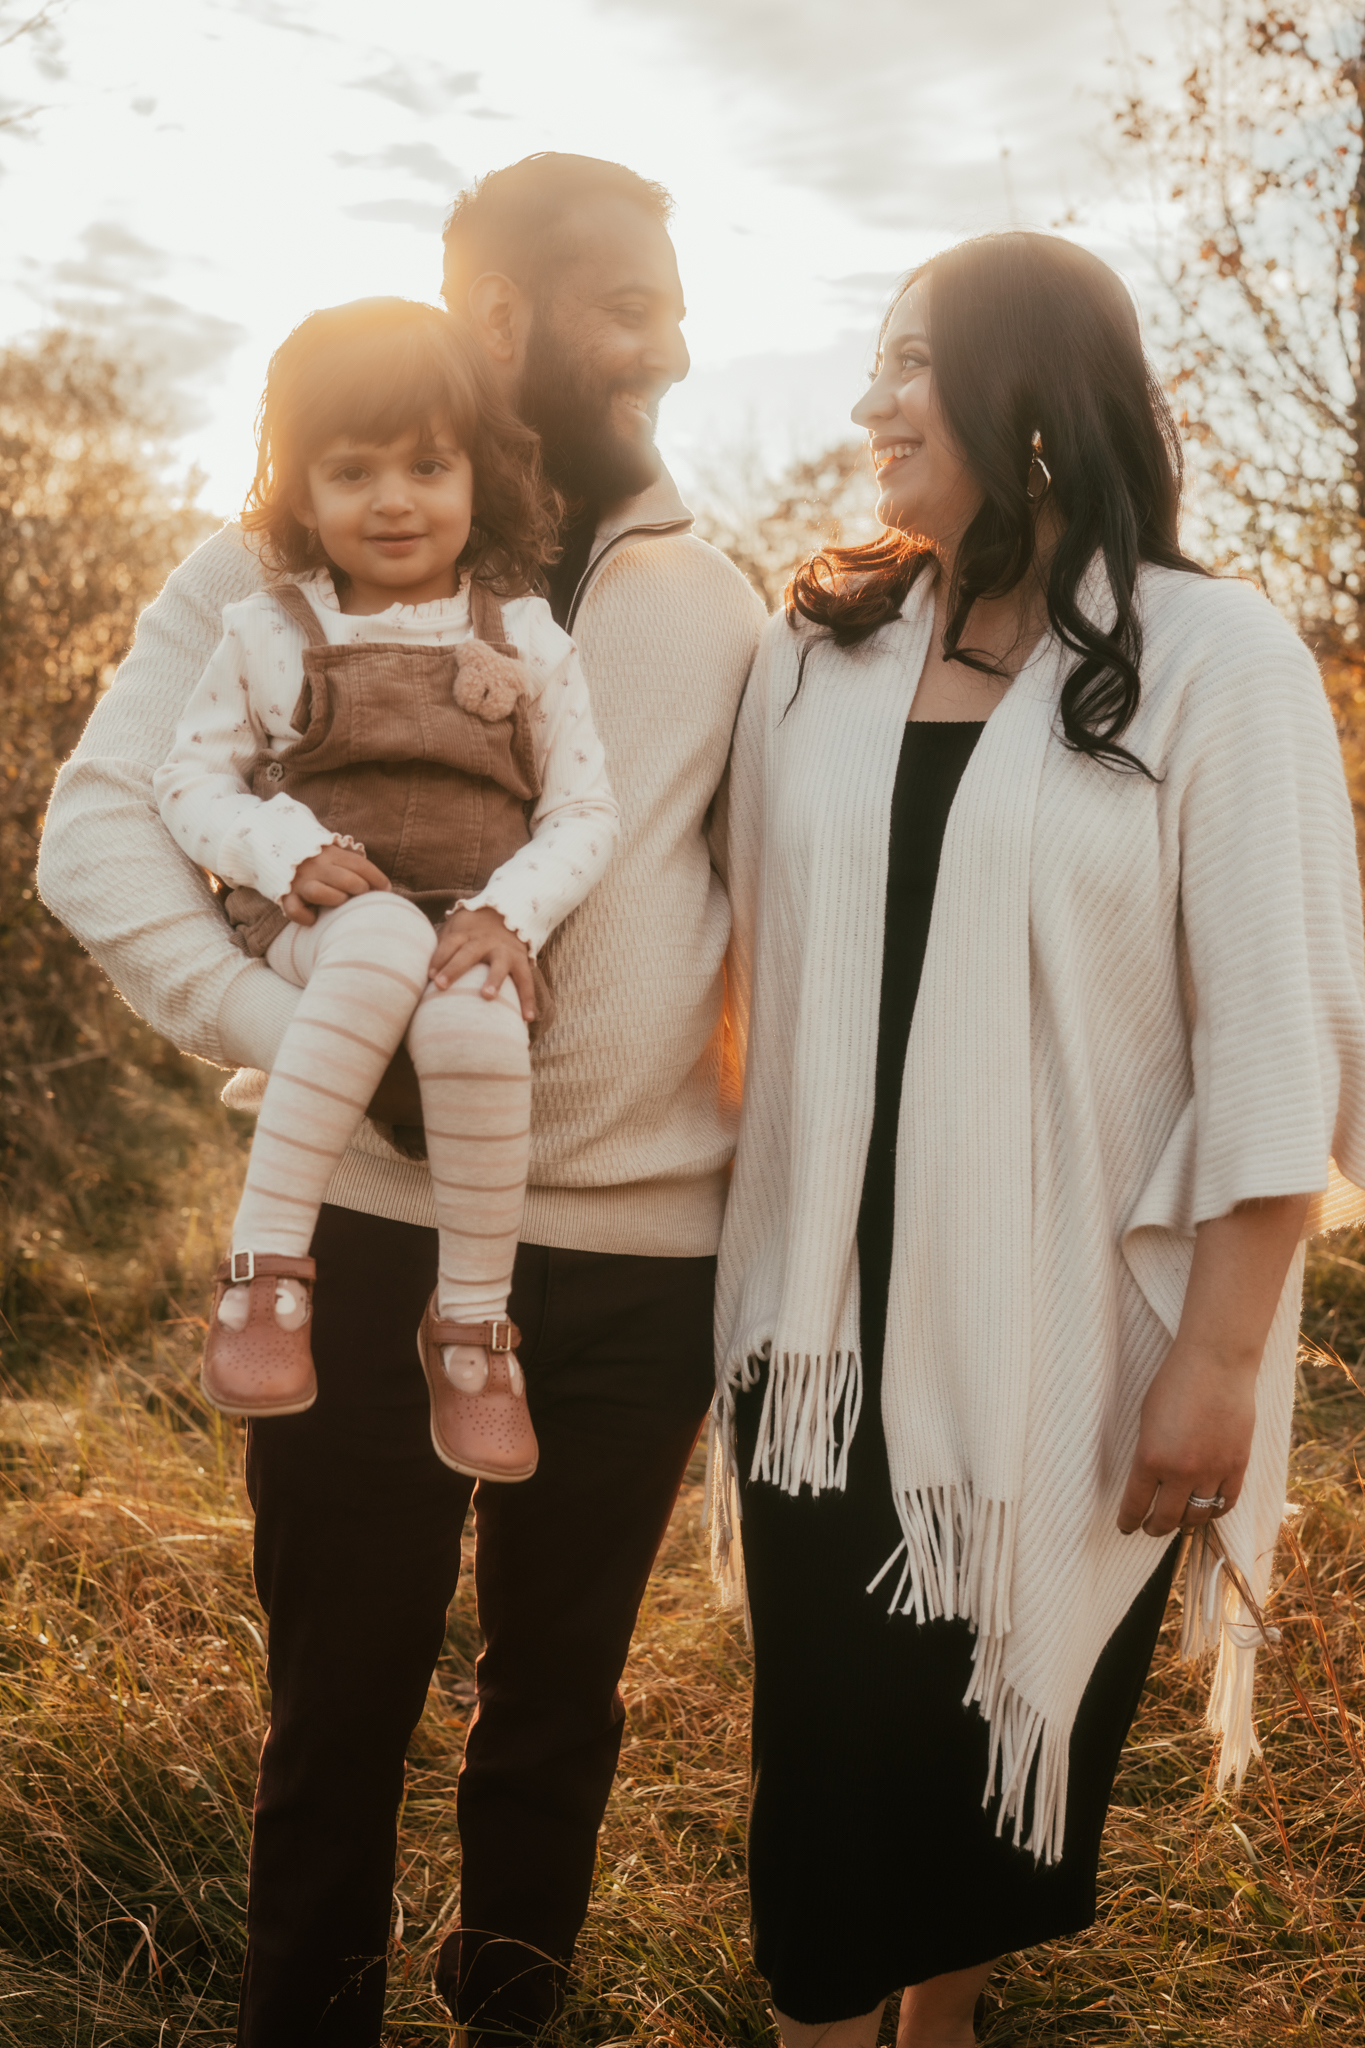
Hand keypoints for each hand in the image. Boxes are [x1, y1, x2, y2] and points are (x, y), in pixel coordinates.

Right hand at [281, 846, 390, 925]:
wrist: (282, 854)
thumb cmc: (323, 864)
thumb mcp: (339, 858)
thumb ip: (358, 869)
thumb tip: (386, 889)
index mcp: (332, 855)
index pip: (360, 865)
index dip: (378, 879)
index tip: (386, 889)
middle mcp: (316, 866)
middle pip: (345, 879)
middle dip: (359, 889)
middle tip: (360, 894)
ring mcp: (300, 882)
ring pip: (318, 892)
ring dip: (335, 899)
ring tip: (339, 902)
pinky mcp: (287, 897)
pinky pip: (295, 910)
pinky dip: (306, 917)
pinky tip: (315, 917)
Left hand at [430, 904, 535, 1019]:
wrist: (508, 913)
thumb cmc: (472, 931)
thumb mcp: (456, 928)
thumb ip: (441, 946)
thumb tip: (415, 971)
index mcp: (465, 933)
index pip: (449, 943)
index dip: (439, 957)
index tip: (430, 975)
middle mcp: (484, 941)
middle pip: (468, 953)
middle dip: (455, 968)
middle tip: (441, 985)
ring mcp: (504, 951)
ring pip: (499, 965)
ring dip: (494, 979)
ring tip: (487, 996)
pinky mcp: (521, 961)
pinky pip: (525, 981)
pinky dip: (528, 999)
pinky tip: (527, 1018)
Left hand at [1117, 1336, 1255, 1537]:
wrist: (1216, 1363)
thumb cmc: (1175, 1382)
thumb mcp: (1147, 1419)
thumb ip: (1148, 1454)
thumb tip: (1148, 1481)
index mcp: (1150, 1458)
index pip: (1136, 1505)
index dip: (1128, 1521)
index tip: (1125, 1527)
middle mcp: (1181, 1472)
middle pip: (1167, 1519)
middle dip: (1154, 1528)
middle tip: (1149, 1527)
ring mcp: (1212, 1471)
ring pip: (1197, 1516)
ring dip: (1185, 1523)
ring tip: (1178, 1521)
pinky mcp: (1238, 1466)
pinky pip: (1226, 1503)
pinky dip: (1214, 1511)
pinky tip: (1206, 1509)